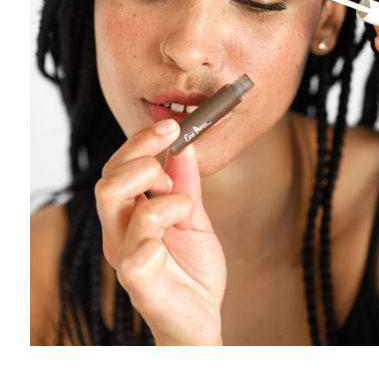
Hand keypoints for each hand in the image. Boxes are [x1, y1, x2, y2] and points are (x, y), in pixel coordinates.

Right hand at [95, 120, 225, 344]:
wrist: (201, 320)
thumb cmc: (192, 270)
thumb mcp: (194, 216)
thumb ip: (186, 183)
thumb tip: (184, 144)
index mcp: (128, 214)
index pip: (118, 168)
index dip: (141, 142)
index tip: (173, 126)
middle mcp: (119, 233)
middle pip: (108, 182)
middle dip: (142, 162)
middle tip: (171, 177)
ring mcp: (125, 258)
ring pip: (120, 206)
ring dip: (163, 198)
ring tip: (183, 210)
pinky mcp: (139, 284)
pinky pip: (136, 254)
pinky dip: (159, 237)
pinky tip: (173, 242)